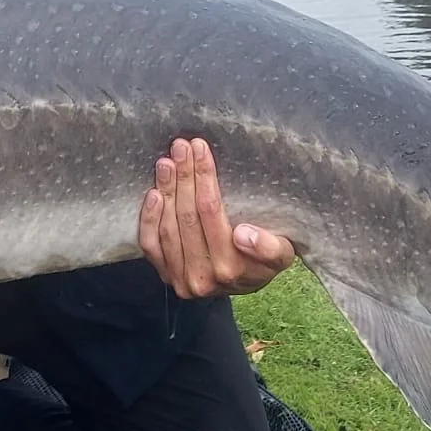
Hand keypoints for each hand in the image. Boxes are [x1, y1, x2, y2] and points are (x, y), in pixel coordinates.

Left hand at [138, 137, 295, 297]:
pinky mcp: (165, 276)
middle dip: (184, 176)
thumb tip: (243, 234)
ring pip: (168, 228)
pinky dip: (149, 218)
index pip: (211, 212)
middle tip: (182, 146)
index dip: (204, 177)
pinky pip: (151, 245)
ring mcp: (181, 279)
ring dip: (166, 190)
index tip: (201, 149)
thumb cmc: (264, 259)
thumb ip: (269, 247)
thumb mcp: (281, 252)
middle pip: (188, 217)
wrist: (245, 284)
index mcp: (232, 268)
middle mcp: (204, 278)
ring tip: (167, 162)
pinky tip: (154, 193)